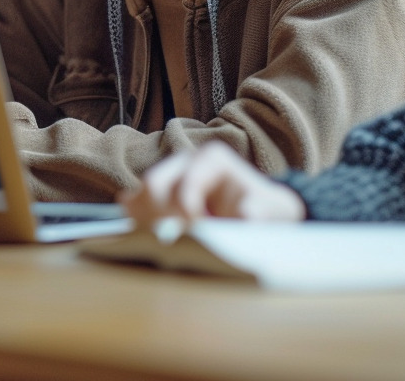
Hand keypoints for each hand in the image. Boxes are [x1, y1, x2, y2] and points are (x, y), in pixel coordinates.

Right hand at [120, 141, 305, 227]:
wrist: (259, 212)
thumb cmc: (265, 211)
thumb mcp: (271, 211)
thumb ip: (258, 213)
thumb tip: (246, 215)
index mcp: (211, 159)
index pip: (183, 187)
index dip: (186, 216)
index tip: (196, 237)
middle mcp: (183, 160)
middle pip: (153, 186)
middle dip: (162, 220)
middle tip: (178, 245)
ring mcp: (166, 173)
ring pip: (138, 196)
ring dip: (146, 223)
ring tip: (167, 245)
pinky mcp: (156, 191)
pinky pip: (133, 205)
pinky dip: (138, 223)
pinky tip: (155, 239)